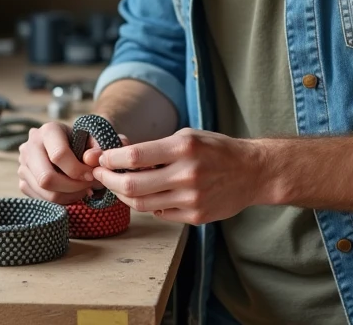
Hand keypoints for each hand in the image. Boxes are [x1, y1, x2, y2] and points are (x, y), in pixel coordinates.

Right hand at [17, 120, 128, 205]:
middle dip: (72, 187)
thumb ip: (97, 148)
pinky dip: (60, 200)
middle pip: (46, 178)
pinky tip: (72, 192)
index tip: (92, 175)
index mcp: (48, 131)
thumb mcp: (92, 138)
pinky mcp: (23, 180)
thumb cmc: (82, 141)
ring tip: (83, 190)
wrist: (66, 144)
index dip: (78, 170)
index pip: (58, 155)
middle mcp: (30, 146)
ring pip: (44, 192)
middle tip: (88, 187)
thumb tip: (91, 160)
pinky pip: (40, 199)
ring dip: (68, 196)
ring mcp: (23, 164)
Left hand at [92, 128, 266, 224]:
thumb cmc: (216, 150)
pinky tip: (150, 195)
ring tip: (119, 186)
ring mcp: (192, 199)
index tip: (100, 159)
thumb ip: (155, 148)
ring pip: (142, 204)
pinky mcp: (196, 216)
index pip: (135, 156)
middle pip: (132, 185)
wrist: (252, 172)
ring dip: (123, 196)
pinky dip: (149, 205)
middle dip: (108, 181)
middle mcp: (187, 174)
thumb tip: (118, 153)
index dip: (110, 159)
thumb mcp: (187, 137)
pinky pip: (160, 214)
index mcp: (183, 147)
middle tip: (100, 175)